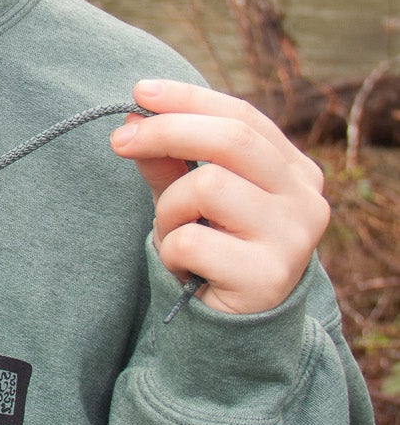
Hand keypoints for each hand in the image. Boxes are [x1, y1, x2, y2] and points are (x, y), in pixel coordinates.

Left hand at [110, 79, 328, 315]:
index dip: (188, 98)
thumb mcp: (189, 199)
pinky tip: (185, 267)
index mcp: (294, 171)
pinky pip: (193, 240)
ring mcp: (294, 238)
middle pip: (231, 139)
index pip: (242, 115)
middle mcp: (305, 199)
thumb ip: (169, 160)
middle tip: (119, 140)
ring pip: (208, 186)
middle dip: (165, 131)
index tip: (138, 91)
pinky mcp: (269, 276)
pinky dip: (172, 250)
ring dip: (169, 209)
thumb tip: (133, 115)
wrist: (234, 333)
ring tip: (172, 234)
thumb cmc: (214, 253)